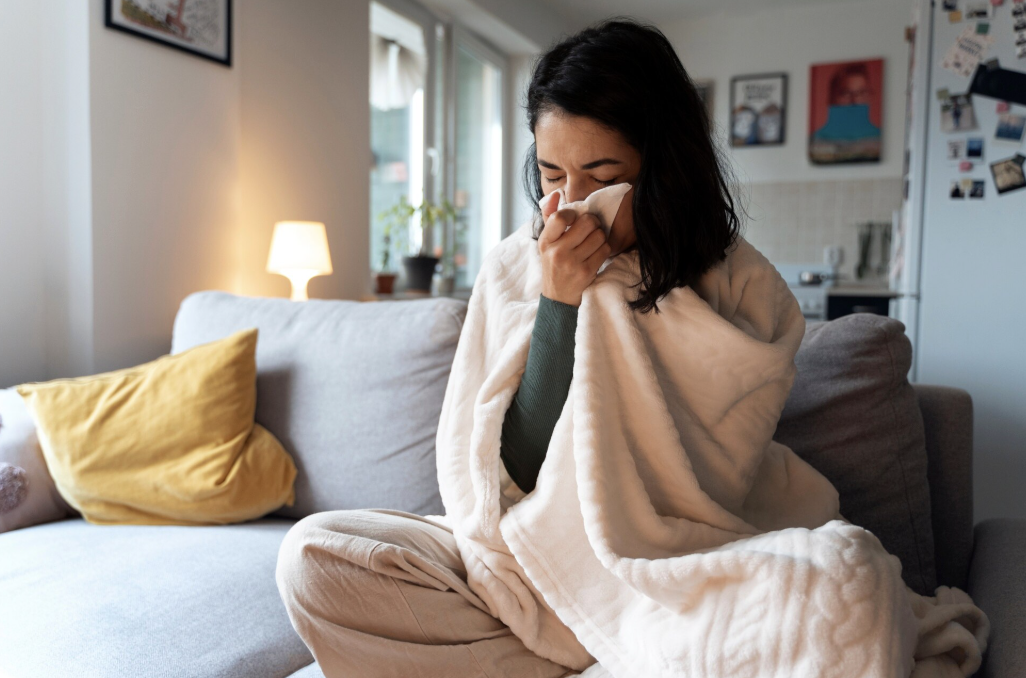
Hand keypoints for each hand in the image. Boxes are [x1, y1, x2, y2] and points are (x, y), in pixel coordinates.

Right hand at [537, 191, 612, 306]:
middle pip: (587, 223)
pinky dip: (604, 249)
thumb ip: (549, 216)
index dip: (574, 213)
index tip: (576, 218)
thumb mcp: (547, 242)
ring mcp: (572, 263)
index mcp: (545, 242)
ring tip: (593, 242)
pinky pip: (605, 250)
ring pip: (599, 236)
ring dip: (600, 236)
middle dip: (593, 222)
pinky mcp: (587, 272)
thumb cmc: (554, 264)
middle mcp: (557, 252)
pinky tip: (597, 253)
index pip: (560, 217)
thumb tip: (556, 193)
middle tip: (591, 227)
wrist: (558, 297)